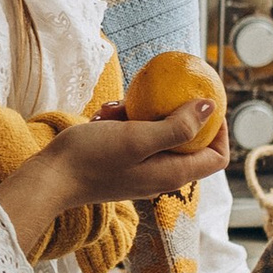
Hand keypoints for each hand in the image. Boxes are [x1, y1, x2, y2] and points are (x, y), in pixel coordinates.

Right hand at [0, 100, 226, 254]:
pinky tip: (105, 114)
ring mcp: (142, 172)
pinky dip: (126, 123)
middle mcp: (162, 176)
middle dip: (175, 115)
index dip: (220, 130)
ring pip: (159, 135)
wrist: (52, 178)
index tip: (206, 102)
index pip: (217, 157)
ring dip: (144, 115)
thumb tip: (211, 107)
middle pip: (189, 142)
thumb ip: (178, 126)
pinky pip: (136, 138)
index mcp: (173, 174)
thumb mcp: (138, 137)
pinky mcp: (124, 165)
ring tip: (119, 107)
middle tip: (157, 94)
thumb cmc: (93, 158)